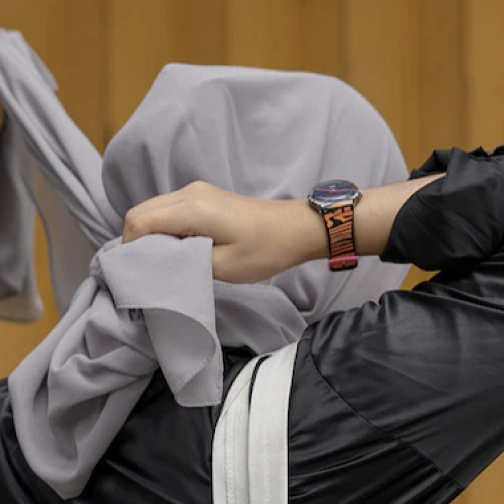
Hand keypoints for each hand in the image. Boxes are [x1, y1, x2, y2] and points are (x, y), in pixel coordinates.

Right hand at [122, 181, 327, 282]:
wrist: (296, 228)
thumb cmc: (265, 249)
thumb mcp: (222, 266)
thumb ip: (183, 263)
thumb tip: (157, 262)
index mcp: (191, 208)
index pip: (138, 221)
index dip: (131, 248)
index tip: (141, 273)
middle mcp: (189, 193)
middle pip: (140, 212)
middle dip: (136, 242)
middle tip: (149, 270)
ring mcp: (197, 191)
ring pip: (154, 209)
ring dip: (150, 235)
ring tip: (164, 262)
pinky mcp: (204, 196)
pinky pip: (170, 209)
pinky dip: (164, 228)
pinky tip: (178, 248)